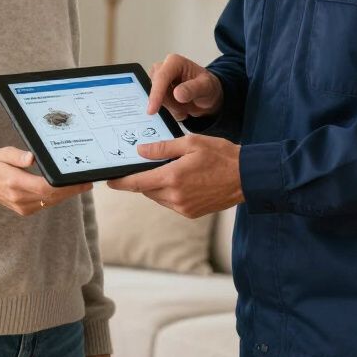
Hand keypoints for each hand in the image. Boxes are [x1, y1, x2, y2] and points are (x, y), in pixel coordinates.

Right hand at [0, 148, 90, 216]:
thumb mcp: (2, 153)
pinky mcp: (25, 210)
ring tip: (82, 184)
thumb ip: (17, 156)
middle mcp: (19, 198)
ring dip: (67, 195)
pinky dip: (57, 198)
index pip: (45, 187)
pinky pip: (45, 204)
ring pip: (51, 202)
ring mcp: (22, 207)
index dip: (64, 185)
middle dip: (71, 190)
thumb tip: (32, 157)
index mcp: (14, 183)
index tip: (78, 179)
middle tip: (87, 181)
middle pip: (52, 197)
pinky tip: (67, 189)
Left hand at [107, 134, 241, 217]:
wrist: (247, 177)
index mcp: (172, 177)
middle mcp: (175, 196)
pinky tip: (183, 180)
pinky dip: (170, 193)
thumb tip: (141, 151)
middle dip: (144, 179)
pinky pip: (171, 203)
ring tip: (172, 169)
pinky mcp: (191, 213)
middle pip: (146, 190)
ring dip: (157, 186)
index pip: (137, 183)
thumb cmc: (221, 156)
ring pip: (158, 197)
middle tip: (149, 164)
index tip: (110, 181)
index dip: (121, 182)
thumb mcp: (191, 143)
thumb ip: (163, 148)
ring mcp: (183, 207)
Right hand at [146, 53, 222, 121]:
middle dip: (170, 104)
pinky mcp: (157, 90)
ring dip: (171, 108)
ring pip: (157, 99)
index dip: (156, 94)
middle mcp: (164, 68)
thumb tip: (177, 94)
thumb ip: (193, 89)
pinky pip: (158, 104)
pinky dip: (170, 111)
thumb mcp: (206, 87)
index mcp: (175, 62)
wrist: (207, 96)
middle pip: (157, 90)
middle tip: (185, 109)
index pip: (161, 77)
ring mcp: (159, 80)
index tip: (153, 110)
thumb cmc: (208, 87)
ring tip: (186, 107)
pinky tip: (181, 109)